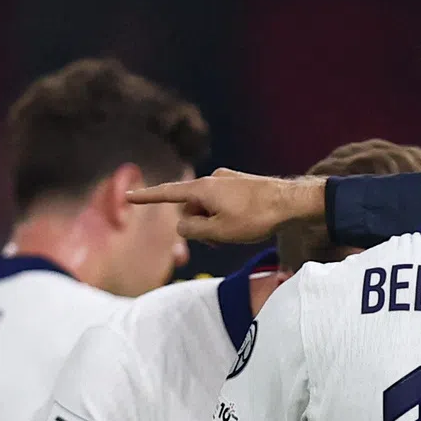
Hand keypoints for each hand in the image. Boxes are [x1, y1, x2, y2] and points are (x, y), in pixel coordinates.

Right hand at [128, 168, 325, 244]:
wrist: (292, 203)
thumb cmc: (256, 218)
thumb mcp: (219, 232)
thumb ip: (192, 230)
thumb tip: (183, 226)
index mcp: (202, 188)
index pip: (167, 193)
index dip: (147, 197)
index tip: (128, 196)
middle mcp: (212, 179)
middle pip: (191, 207)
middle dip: (199, 225)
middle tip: (220, 240)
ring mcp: (227, 180)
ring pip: (209, 207)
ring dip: (214, 223)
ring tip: (236, 233)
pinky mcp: (240, 185)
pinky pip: (223, 203)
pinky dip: (226, 217)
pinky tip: (245, 224)